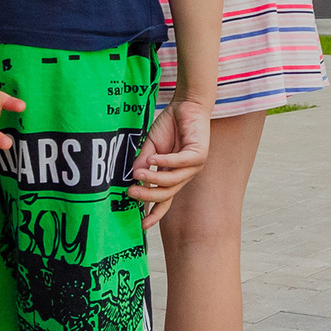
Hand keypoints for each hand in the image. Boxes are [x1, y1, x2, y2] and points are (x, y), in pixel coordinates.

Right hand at [131, 99, 212, 227]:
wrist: (187, 104)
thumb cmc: (170, 125)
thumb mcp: (151, 146)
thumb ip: (143, 162)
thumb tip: (132, 178)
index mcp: (173, 174)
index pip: (165, 199)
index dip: (155, 213)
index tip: (142, 226)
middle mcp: (184, 174)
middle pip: (167, 194)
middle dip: (148, 196)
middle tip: (130, 193)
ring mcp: (194, 166)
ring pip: (173, 181)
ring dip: (154, 178)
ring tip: (138, 174)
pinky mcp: (200, 154)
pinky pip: (180, 162)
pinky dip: (165, 162)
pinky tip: (153, 158)